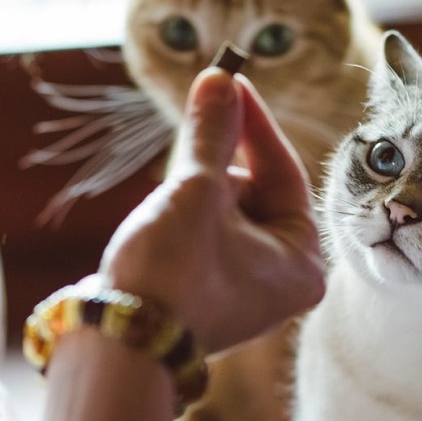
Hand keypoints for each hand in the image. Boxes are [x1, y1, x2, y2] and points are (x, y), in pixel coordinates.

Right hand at [99, 67, 324, 353]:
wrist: (118, 342)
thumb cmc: (171, 272)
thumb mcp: (196, 190)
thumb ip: (213, 131)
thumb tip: (220, 77)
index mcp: (303, 261)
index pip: (285, 170)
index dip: (253, 121)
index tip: (229, 79)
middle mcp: (283, 279)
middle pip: (255, 189)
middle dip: (217, 163)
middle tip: (192, 135)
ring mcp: (246, 287)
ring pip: (225, 209)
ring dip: (196, 190)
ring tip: (169, 202)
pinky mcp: (209, 290)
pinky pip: (206, 234)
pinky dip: (186, 214)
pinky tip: (161, 220)